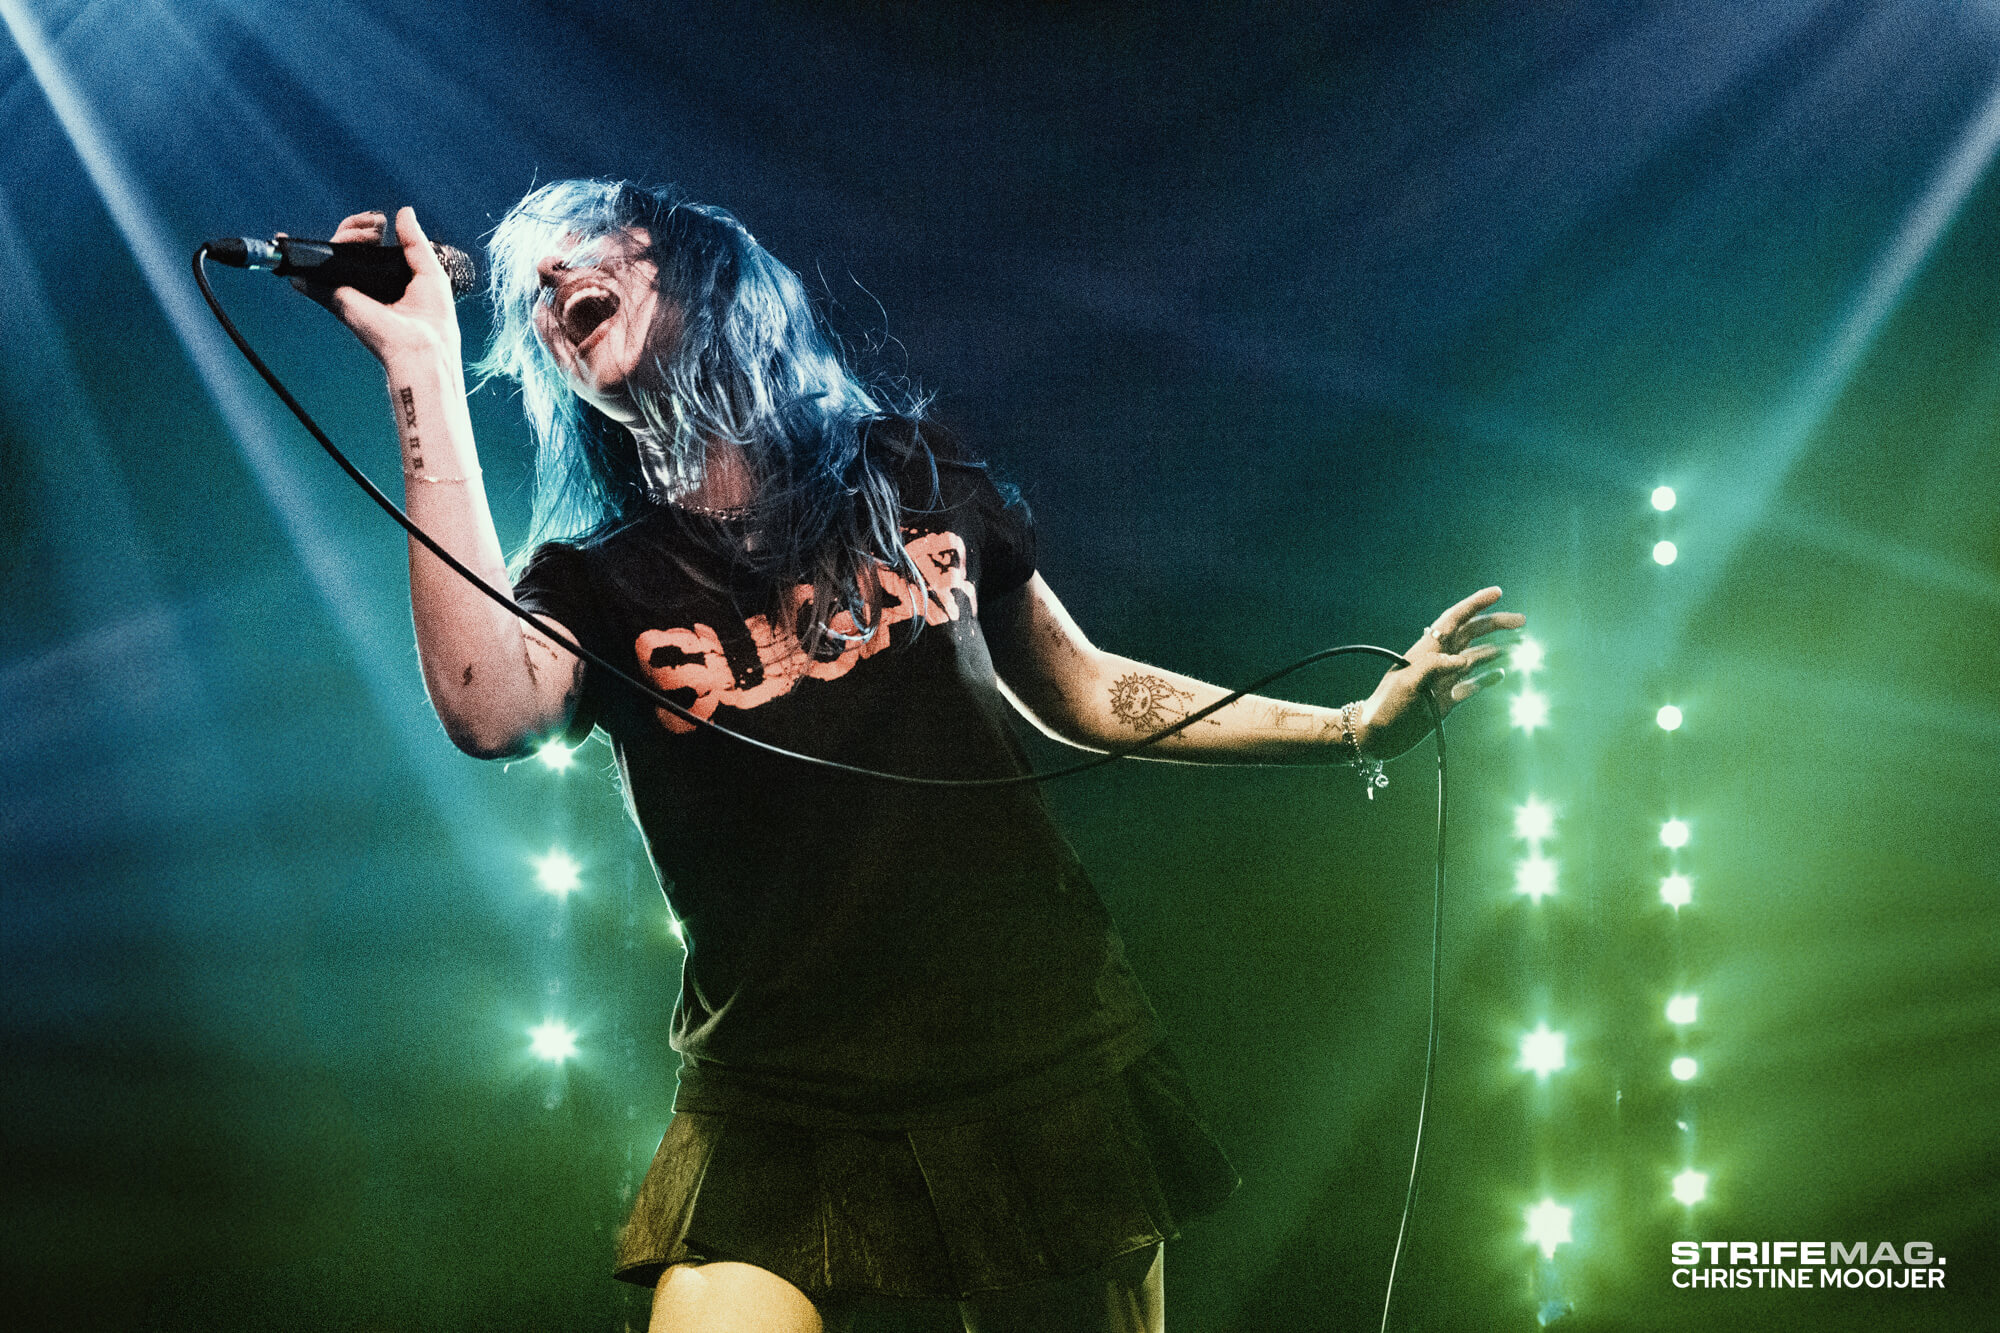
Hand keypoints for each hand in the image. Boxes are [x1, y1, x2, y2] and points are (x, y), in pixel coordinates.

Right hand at [292, 207, 461, 364]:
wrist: (423, 345)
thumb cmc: (433, 317)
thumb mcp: (430, 270)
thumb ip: (414, 241)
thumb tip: (404, 211)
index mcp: (387, 279)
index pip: (368, 247)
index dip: (367, 229)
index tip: (379, 222)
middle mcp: (366, 285)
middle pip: (348, 246)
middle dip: (355, 227)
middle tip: (373, 226)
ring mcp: (349, 292)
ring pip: (331, 254)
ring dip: (343, 235)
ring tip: (364, 233)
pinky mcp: (336, 299)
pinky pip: (313, 275)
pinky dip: (310, 256)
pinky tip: (324, 243)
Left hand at [1358, 586, 1523, 759]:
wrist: (1376, 737)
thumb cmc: (1385, 707)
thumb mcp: (1406, 683)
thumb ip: (1433, 667)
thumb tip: (1463, 661)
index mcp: (1427, 649)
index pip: (1454, 619)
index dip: (1475, 604)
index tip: (1498, 592)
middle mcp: (1438, 661)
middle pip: (1471, 635)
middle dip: (1496, 624)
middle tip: (1522, 621)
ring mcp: (1443, 680)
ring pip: (1476, 658)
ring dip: (1498, 650)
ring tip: (1521, 647)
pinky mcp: (1446, 701)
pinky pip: (1471, 685)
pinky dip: (1487, 678)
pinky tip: (1502, 673)